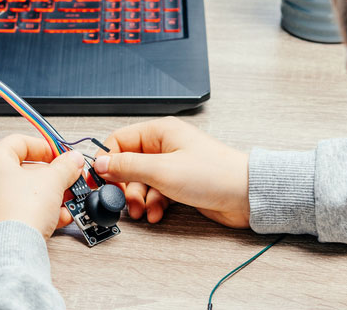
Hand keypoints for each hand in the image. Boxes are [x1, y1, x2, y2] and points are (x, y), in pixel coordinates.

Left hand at [0, 134, 84, 239]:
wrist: (11, 250)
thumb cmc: (20, 212)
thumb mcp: (53, 180)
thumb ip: (65, 165)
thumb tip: (72, 160)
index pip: (19, 142)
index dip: (44, 147)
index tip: (60, 156)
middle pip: (20, 170)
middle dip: (48, 176)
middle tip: (65, 180)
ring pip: (17, 194)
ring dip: (44, 196)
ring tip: (63, 202)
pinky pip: (12, 212)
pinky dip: (33, 212)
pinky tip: (54, 219)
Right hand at [93, 117, 249, 227]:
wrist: (246, 195)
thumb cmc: (214, 174)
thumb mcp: (162, 170)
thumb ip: (127, 166)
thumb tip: (100, 162)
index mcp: (159, 132)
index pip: (120, 140)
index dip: (107, 160)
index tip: (100, 180)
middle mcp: (165, 147)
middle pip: (129, 165)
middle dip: (125, 186)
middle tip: (125, 201)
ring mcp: (173, 166)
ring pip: (141, 182)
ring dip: (139, 199)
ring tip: (144, 211)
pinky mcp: (180, 184)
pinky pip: (156, 194)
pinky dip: (153, 205)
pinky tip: (157, 214)